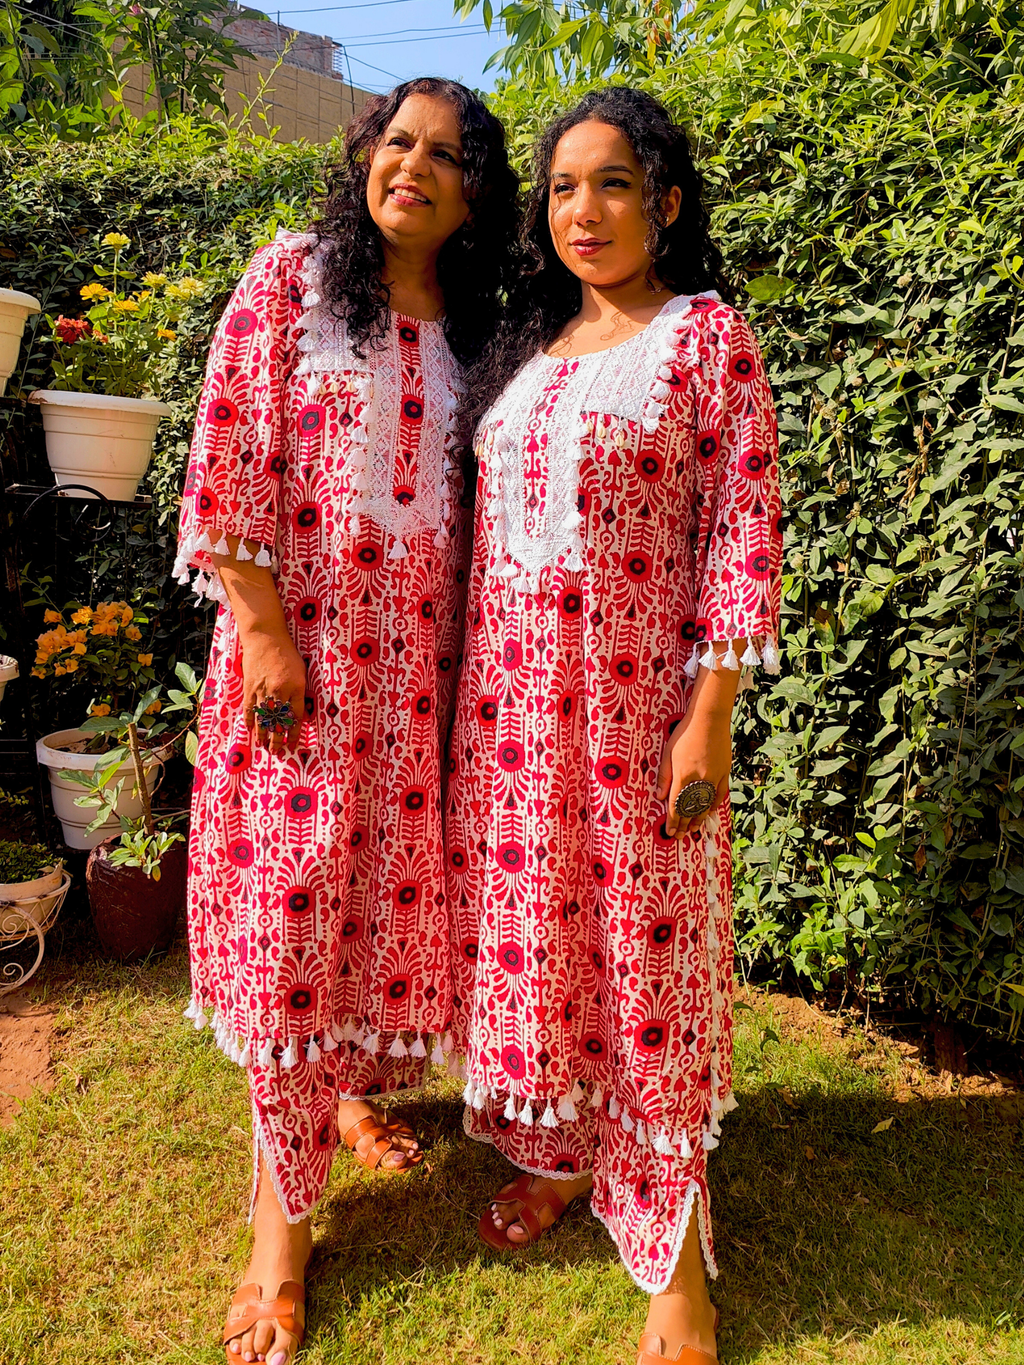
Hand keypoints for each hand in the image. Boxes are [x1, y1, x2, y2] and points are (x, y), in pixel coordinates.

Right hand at [241, 631, 306, 753]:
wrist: (265, 638)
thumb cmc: (287, 654)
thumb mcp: (301, 672)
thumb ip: (300, 693)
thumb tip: (299, 714)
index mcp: (295, 687)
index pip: (296, 716)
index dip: (294, 733)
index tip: (293, 744)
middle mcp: (280, 691)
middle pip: (278, 722)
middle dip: (278, 739)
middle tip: (277, 752)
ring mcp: (263, 690)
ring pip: (263, 718)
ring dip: (263, 734)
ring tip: (264, 746)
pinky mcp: (250, 687)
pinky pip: (250, 709)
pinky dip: (250, 721)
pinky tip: (251, 730)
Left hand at [655, 716, 730, 839]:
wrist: (710, 719)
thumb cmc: (685, 733)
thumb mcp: (668, 752)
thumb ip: (665, 776)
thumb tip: (661, 796)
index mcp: (683, 775)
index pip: (676, 805)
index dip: (673, 821)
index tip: (670, 832)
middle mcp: (699, 779)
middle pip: (691, 808)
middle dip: (684, 824)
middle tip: (680, 836)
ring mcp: (714, 777)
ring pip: (706, 804)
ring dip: (699, 818)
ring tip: (693, 829)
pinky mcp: (724, 772)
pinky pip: (719, 794)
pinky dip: (713, 804)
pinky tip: (708, 812)